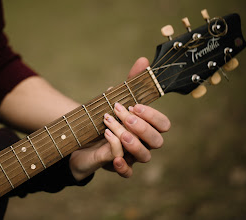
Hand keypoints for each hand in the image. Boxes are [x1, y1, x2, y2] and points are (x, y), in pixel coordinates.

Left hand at [69, 57, 170, 180]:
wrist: (82, 141)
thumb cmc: (105, 119)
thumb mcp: (115, 99)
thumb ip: (130, 83)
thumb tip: (143, 60)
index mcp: (146, 127)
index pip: (163, 125)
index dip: (152, 116)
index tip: (134, 105)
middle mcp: (143, 143)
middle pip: (157, 141)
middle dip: (141, 127)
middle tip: (122, 114)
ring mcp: (132, 157)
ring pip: (144, 156)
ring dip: (130, 141)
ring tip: (111, 128)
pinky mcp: (118, 167)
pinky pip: (128, 173)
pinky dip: (123, 165)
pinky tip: (114, 158)